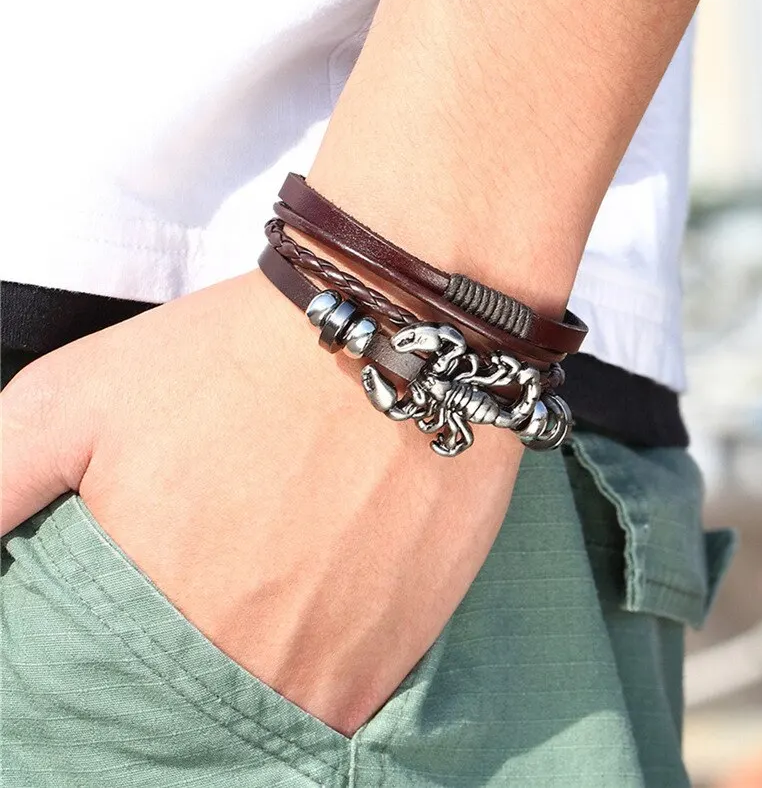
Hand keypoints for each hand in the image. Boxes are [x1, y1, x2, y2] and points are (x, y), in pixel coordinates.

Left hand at [1, 268, 523, 734]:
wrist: (400, 338)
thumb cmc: (237, 359)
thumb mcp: (74, 397)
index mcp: (146, 621)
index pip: (97, 696)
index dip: (112, 656)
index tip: (144, 606)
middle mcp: (240, 672)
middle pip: (186, 708)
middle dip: (190, 655)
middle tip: (213, 582)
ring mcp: (331, 677)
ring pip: (266, 709)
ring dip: (260, 661)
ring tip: (273, 576)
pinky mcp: (400, 659)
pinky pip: (341, 696)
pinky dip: (323, 654)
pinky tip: (325, 580)